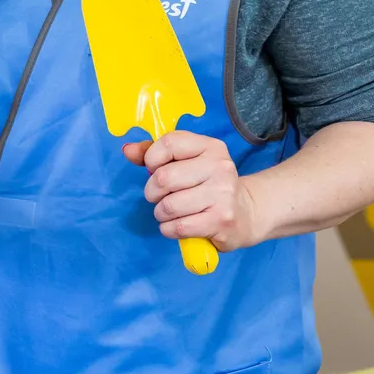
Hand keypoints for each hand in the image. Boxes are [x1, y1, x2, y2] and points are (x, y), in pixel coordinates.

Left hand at [123, 129, 262, 251]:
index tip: (154, 169)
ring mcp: (223, 195)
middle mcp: (220, 167)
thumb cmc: (207, 184)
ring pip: (169, 205)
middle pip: (164, 178)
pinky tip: (175, 225)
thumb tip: (127, 150)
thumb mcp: (186, 162)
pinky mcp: (222, 220)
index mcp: (211, 147)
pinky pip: (178, 226)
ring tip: (169, 212)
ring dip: (160, 213)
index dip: (151, 158)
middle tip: (159, 196)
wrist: (246, 213)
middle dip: (152, 191)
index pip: (169, 143)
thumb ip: (154, 153)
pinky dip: (168, 229)